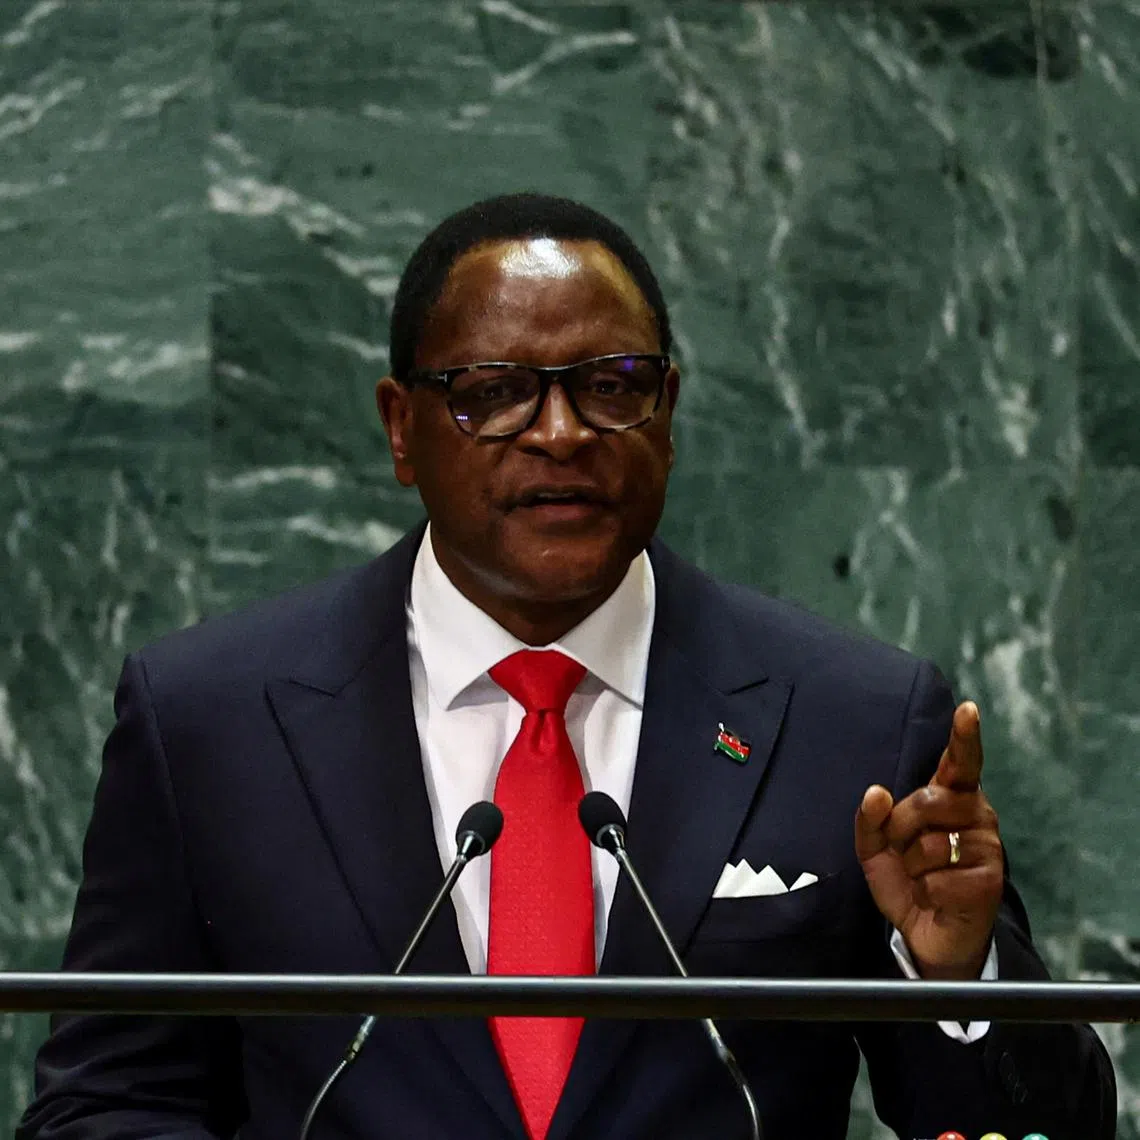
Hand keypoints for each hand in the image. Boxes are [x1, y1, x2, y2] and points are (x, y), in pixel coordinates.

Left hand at [854, 701, 1002, 979]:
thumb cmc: (907, 879)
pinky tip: (935, 898)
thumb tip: (875, 793)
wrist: (928, 934)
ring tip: (924, 877)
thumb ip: (870, 819)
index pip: (960, 762)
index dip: (965, 736)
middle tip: (904, 852)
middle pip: (926, 801)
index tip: (968, 709)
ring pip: (929, 845)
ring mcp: (987, 848)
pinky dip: (923, 892)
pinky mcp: (989, 883)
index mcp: (951, 798)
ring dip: (912, 868)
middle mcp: (976, 815)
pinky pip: (936, 880)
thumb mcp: (876, 848)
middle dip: (900, 829)